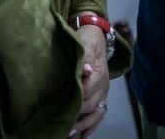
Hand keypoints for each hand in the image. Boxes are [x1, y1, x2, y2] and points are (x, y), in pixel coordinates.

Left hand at [70, 22, 110, 137]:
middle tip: (62, 128)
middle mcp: (102, 85)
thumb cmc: (87, 40)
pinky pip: (99, 114)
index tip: (61, 110)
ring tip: (71, 134)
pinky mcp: (100, 95)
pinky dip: (91, 126)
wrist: (96, 36)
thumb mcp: (85, 43)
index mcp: (99, 73)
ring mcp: (102, 91)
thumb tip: (86, 70)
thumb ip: (85, 56)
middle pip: (91, 106)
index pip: (86, 92)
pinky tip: (82, 135)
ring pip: (96, 113)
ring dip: (85, 125)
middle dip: (77, 118)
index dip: (75, 101)